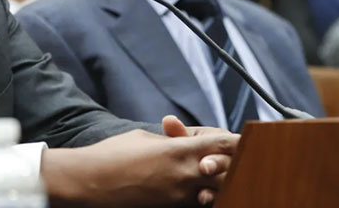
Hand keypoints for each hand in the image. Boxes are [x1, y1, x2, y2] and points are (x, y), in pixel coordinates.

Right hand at [41, 127, 238, 206]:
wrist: (91, 182)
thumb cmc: (112, 154)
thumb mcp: (143, 138)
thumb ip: (168, 139)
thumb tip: (179, 140)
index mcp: (179, 150)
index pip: (224, 145)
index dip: (239, 142)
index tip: (247, 139)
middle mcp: (185, 174)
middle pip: (229, 171)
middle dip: (234, 165)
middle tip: (238, 159)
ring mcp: (179, 195)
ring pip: (216, 191)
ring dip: (220, 183)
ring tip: (218, 176)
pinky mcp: (169, 207)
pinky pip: (195, 202)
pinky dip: (201, 195)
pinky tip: (199, 190)